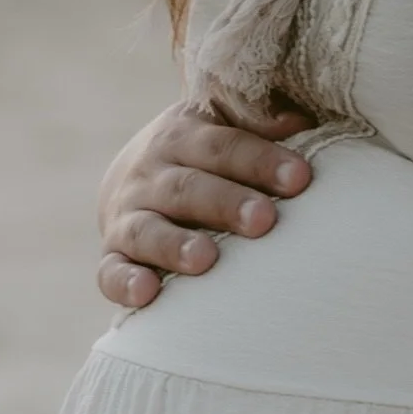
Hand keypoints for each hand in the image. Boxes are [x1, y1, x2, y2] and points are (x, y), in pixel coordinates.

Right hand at [97, 96, 314, 307]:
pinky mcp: (113, 257)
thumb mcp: (225, 129)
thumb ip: (261, 126)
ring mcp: (127, 217)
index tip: (300, 178)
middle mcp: (149, 175)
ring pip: (148, 230)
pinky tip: (146, 293)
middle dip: (226, 204)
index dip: (261, 161)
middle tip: (264, 219)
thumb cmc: (203, 160)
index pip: (223, 147)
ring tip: (205, 259)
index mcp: (183, 137)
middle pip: (188, 188)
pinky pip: (111, 273)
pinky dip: (125, 283)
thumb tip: (301, 120)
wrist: (132, 180)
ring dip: (175, 245)